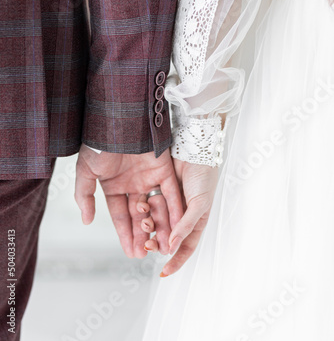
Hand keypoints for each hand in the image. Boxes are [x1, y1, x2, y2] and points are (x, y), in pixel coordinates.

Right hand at [75, 145, 182, 258]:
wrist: (118, 120)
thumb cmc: (99, 143)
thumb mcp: (86, 171)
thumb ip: (85, 196)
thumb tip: (86, 221)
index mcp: (115, 185)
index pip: (120, 215)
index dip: (125, 234)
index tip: (130, 253)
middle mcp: (133, 183)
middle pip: (140, 214)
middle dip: (143, 234)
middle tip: (145, 254)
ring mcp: (149, 176)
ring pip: (157, 207)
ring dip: (161, 227)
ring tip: (163, 247)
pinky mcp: (164, 169)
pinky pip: (171, 193)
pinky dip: (174, 210)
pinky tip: (176, 228)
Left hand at [142, 159, 217, 275]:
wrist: (196, 151)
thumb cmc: (204, 179)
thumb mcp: (199, 205)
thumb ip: (185, 226)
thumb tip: (171, 248)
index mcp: (195, 222)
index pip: (185, 247)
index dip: (176, 261)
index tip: (163, 273)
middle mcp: (180, 215)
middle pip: (166, 236)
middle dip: (155, 243)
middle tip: (146, 246)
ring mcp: (169, 203)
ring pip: (155, 221)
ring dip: (148, 225)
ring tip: (144, 224)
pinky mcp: (158, 190)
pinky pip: (149, 204)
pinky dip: (144, 208)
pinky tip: (140, 208)